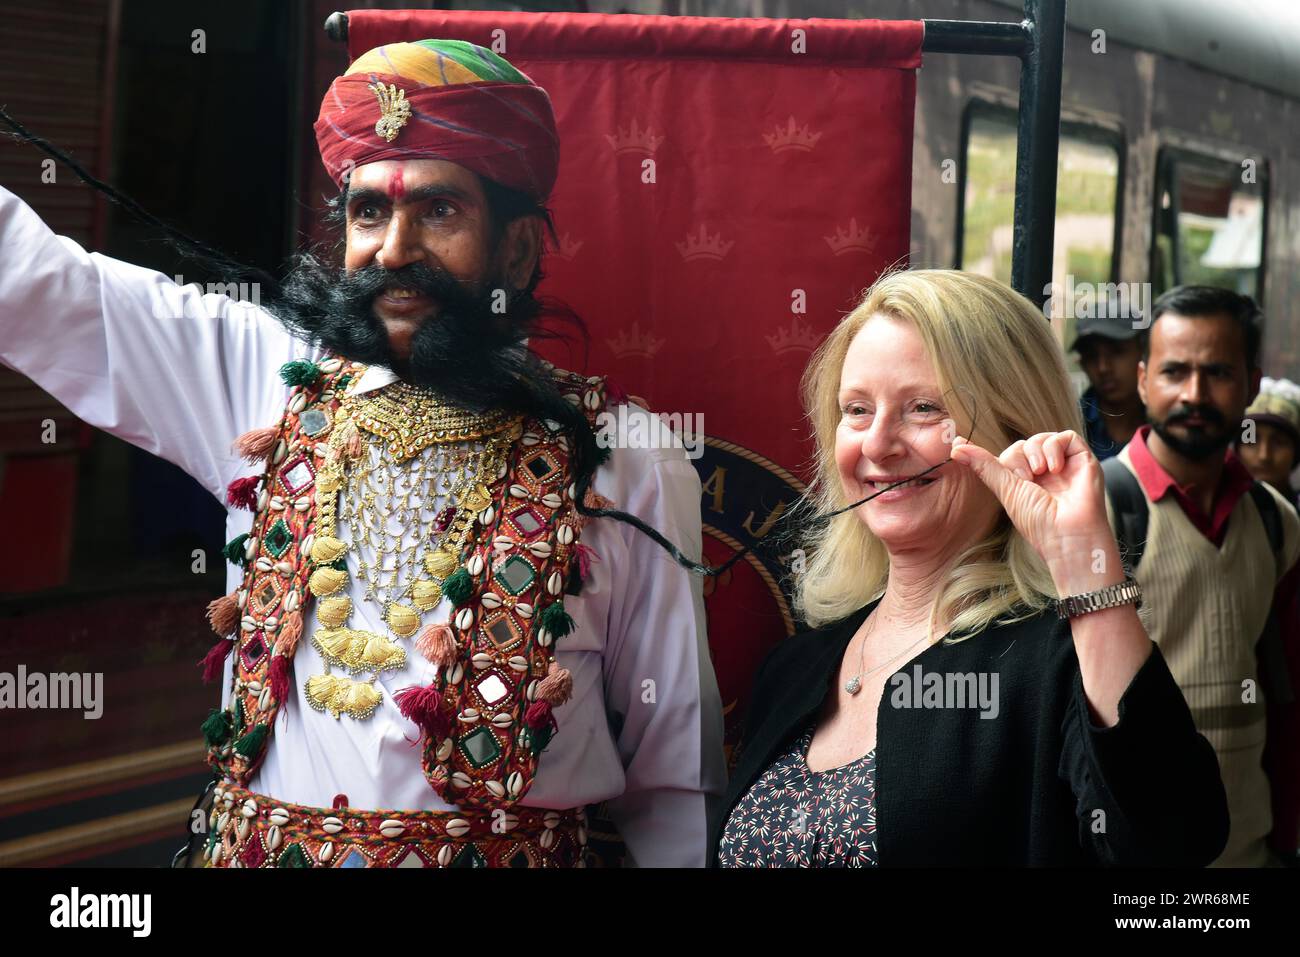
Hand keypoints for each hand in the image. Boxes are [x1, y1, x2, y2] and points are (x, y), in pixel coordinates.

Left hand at [949, 431, 1121, 592]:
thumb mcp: (1006, 489)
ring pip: (1042, 438)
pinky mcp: (1083, 459)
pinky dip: (1055, 448)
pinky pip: (1066, 436)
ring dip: (1036, 452)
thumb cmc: (1038, 521)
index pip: (1011, 454)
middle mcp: (1046, 472)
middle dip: (1019, 459)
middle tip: (1026, 481)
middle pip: (1024, 445)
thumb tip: (955, 447)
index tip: (1011, 478)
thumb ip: (984, 465)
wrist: (1068, 534)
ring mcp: (1065, 465)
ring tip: (1040, 475)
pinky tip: (1054, 468)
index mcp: (1027, 481)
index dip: (1007, 461)